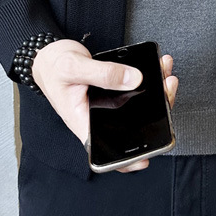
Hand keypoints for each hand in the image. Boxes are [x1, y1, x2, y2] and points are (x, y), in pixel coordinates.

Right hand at [31, 39, 178, 172]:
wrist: (47, 54)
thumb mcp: (75, 68)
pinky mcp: (113, 91)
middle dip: (157, 109)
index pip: (107, 150)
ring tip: (166, 72)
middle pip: (133, 124)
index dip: (128, 160)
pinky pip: (134, 89)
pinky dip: (149, 79)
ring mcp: (107, 105)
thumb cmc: (53, 67)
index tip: (148, 156)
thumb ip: (104, 74)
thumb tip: (134, 79)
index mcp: (84, 122)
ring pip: (138, 106)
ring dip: (156, 91)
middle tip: (168, 86)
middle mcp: (98, 117)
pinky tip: (157, 66)